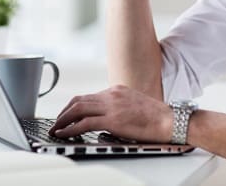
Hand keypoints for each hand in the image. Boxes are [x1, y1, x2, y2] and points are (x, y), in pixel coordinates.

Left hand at [48, 85, 172, 142]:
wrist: (169, 120)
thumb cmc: (156, 117)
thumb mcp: (134, 105)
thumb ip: (119, 107)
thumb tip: (105, 119)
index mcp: (117, 90)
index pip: (89, 96)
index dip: (74, 106)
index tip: (67, 115)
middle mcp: (112, 94)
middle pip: (79, 100)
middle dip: (64, 112)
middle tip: (56, 122)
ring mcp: (112, 106)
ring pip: (78, 109)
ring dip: (63, 120)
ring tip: (56, 129)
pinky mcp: (113, 119)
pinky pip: (85, 123)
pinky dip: (71, 129)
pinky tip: (64, 134)